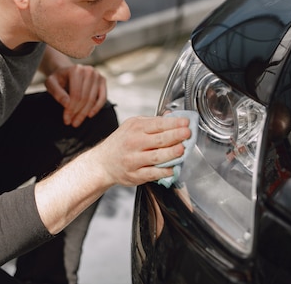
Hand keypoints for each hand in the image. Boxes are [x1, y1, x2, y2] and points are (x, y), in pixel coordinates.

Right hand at [34, 114, 191, 234]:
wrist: (103, 162)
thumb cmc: (121, 143)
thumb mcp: (133, 126)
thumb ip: (153, 122)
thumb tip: (172, 116)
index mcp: (135, 127)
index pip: (158, 124)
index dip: (174, 123)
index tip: (186, 122)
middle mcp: (134, 143)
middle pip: (159, 139)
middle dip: (176, 136)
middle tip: (188, 134)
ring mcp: (134, 160)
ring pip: (157, 157)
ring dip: (172, 153)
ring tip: (182, 150)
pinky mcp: (135, 175)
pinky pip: (152, 173)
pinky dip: (164, 171)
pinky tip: (173, 168)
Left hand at [44, 64, 106, 126]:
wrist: (66, 72)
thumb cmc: (58, 79)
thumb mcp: (51, 84)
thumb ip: (57, 93)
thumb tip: (67, 104)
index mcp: (76, 70)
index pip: (75, 94)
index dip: (71, 109)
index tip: (66, 120)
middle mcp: (89, 71)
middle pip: (85, 98)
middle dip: (77, 113)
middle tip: (72, 123)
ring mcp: (97, 75)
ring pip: (92, 99)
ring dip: (85, 113)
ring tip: (77, 122)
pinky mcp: (103, 80)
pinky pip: (103, 97)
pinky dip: (97, 108)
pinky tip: (89, 115)